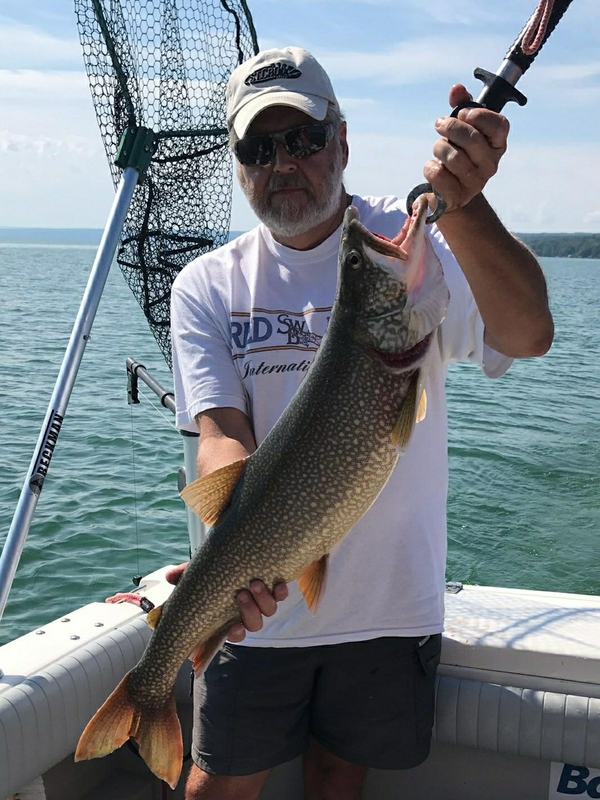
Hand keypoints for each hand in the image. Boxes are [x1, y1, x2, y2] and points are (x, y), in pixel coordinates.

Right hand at [165, 563, 287, 642]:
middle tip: (241, 594)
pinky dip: (281, 591)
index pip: (234, 633)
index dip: (236, 633)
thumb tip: (169, 577)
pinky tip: (278, 583)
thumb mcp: (198, 572)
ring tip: (255, 582)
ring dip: (263, 599)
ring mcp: (263, 601)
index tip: (234, 627)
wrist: (239, 553)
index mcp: (229, 614)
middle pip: (254, 624)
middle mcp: (248, 612)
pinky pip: (282, 595)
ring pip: (269, 611)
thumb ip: (184, 575)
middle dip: (249, 611)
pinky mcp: (275, 588)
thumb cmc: (216, 569)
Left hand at [423, 84, 508, 213]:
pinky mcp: (456, 198)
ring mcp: (474, 184)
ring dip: (439, 147)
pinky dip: (430, 168)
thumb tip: (457, 89)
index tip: (463, 113)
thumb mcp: (461, 130)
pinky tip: (434, 168)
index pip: (499, 125)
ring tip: (438, 149)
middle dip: (450, 127)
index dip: (479, 116)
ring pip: (453, 157)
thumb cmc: (457, 154)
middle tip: (440, 124)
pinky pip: (438, 175)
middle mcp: (490, 165)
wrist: (449, 193)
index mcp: (497, 145)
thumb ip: (461, 106)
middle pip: (472, 139)